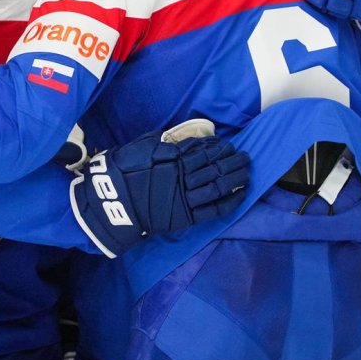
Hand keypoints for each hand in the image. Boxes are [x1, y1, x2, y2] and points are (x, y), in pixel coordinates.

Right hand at [70, 121, 249, 257]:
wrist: (112, 203)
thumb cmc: (124, 171)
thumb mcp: (141, 147)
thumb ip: (164, 143)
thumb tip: (184, 141)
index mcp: (173, 160)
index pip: (204, 153)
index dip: (219, 149)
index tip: (229, 145)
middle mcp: (183, 179)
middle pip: (215, 169)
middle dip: (233, 161)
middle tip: (247, 156)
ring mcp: (186, 199)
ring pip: (219, 187)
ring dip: (236, 179)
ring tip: (248, 172)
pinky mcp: (185, 218)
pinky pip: (214, 210)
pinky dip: (230, 202)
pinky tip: (242, 195)